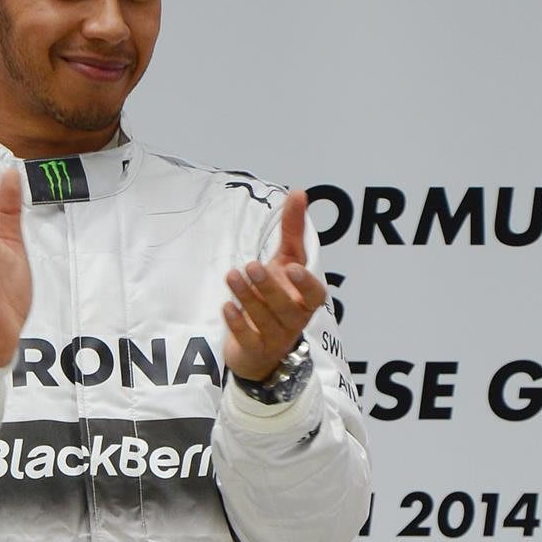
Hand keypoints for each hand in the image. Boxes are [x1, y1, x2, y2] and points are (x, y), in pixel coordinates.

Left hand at [222, 189, 326, 381]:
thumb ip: (293, 230)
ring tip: (232, 275)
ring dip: (247, 297)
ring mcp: (275, 337)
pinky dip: (237, 323)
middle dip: (268, 287)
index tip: (293, 268)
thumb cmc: (279, 297)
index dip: (306, 284)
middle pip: (285, 306)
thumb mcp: (286, 262)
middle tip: (251, 265)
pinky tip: (226, 306)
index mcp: (306, 299)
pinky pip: (247, 338)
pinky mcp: (255, 350)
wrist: (261, 345)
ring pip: (264, 319)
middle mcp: (294, 320)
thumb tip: (298, 192)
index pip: (315, 294)